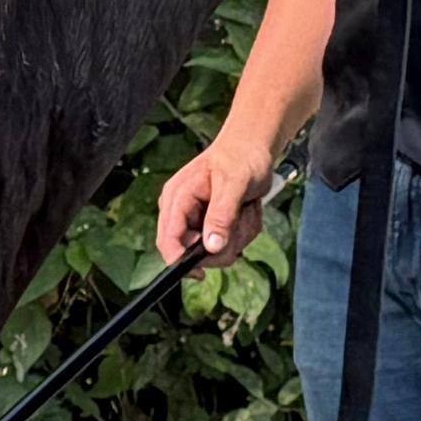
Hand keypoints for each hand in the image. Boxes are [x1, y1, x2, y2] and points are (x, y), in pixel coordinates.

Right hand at [154, 132, 278, 266]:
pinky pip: (225, 244)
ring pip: (213, 251)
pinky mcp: (210, 223)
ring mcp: (195, 218)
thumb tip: (211, 246)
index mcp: (177, 198)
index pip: (167, 239)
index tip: (200, 273)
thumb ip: (221, 215)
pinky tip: (245, 213)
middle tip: (241, 225)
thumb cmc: (241, 158)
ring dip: (237, 237)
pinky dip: (241, 233)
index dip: (179, 261)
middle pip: (192, 252)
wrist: (252, 148)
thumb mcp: (234, 184)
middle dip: (223, 245)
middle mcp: (181, 210)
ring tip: (246, 211)